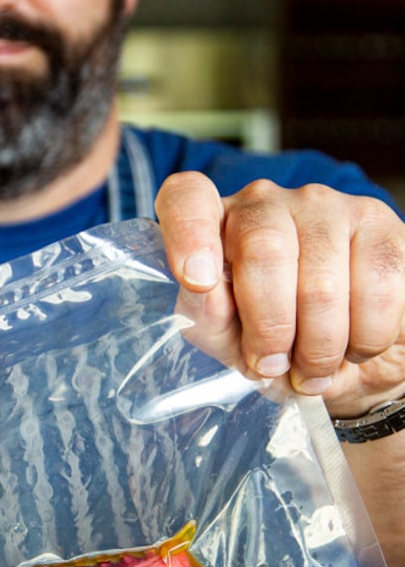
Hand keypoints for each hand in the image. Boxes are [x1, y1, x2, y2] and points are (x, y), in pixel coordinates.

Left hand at [154, 174, 404, 417]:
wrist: (348, 357)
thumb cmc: (274, 345)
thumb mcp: (228, 342)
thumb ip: (206, 316)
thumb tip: (205, 293)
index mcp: (215, 225)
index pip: (187, 197)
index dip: (188, 233)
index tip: (197, 281)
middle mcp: (266, 202)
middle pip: (263, 250)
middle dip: (269, 327)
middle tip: (273, 365)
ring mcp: (326, 206)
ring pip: (321, 283)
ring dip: (319, 346)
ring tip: (314, 368)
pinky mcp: (379, 224)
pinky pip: (376, 289)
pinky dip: (365, 338)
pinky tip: (356, 346)